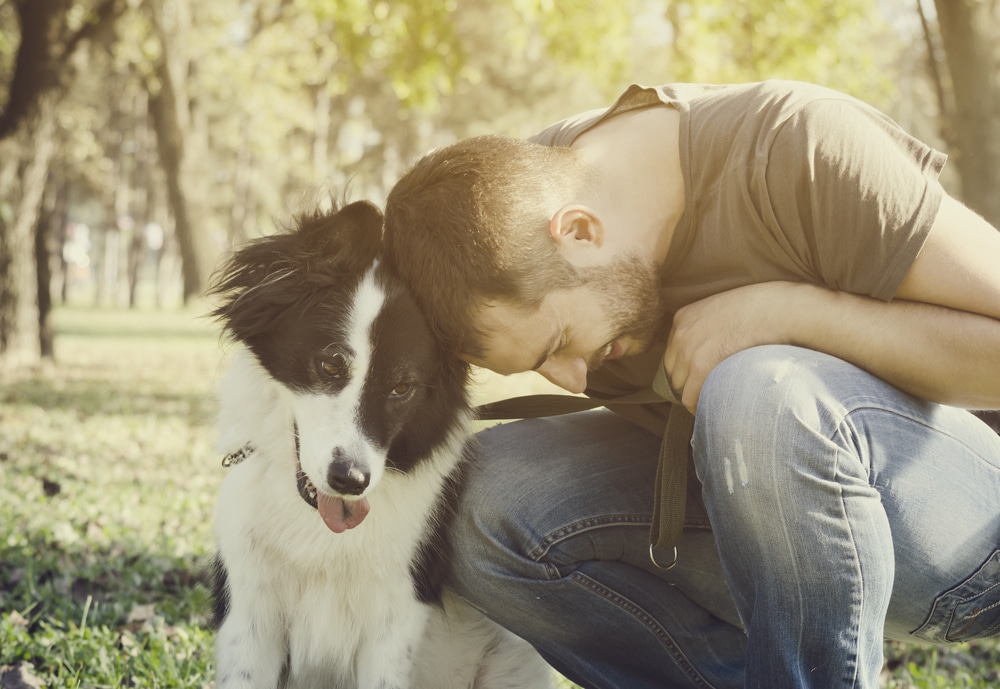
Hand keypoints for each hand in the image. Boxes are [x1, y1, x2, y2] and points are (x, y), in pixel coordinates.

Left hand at [664, 281, 812, 412]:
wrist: (777, 310)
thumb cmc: (760, 309)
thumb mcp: (723, 310)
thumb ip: (709, 327)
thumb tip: (711, 349)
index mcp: (683, 318)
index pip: (672, 354)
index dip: (686, 369)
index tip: (699, 377)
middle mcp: (680, 333)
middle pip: (673, 372)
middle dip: (688, 383)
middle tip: (708, 391)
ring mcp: (688, 350)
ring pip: (679, 387)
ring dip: (695, 394)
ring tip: (713, 399)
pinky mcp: (701, 366)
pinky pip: (690, 398)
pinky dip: (698, 406)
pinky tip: (712, 408)